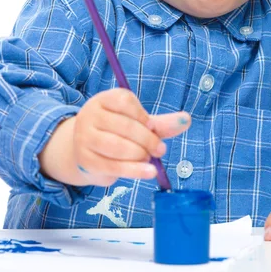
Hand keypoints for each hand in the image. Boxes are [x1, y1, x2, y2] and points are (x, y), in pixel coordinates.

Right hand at [72, 88, 190, 185]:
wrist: (87, 151)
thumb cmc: (116, 133)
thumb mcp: (137, 123)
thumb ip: (160, 124)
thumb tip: (187, 120)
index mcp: (104, 99)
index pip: (125, 102)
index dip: (143, 116)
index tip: (153, 127)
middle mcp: (90, 115)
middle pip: (124, 126)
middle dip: (148, 140)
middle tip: (160, 149)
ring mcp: (84, 137)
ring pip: (118, 147)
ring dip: (140, 155)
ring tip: (149, 159)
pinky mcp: (85, 160)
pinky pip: (113, 166)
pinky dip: (134, 170)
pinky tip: (149, 172)